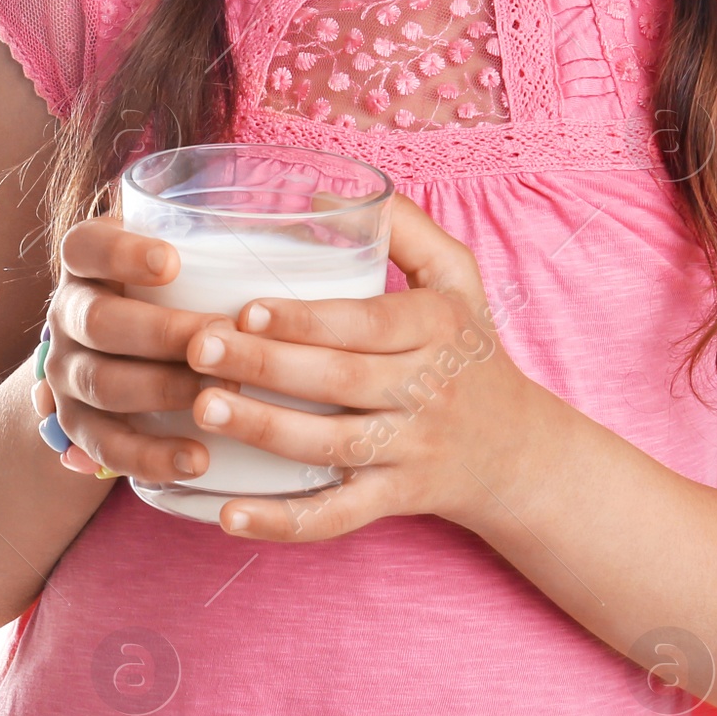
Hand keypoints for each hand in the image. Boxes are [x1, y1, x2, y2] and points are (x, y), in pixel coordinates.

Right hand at [32, 217, 241, 484]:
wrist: (112, 351)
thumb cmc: (172, 285)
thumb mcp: (177, 244)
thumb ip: (221, 228)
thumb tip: (322, 200)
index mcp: (86, 261)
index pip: (86, 247)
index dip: (122, 254)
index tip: (173, 262)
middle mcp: (67, 313)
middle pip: (98, 321)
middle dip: (160, 332)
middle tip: (219, 337)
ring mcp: (66, 372)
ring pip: (102, 383)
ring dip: (162, 390)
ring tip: (221, 395)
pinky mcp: (77, 426)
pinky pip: (107, 446)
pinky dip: (151, 455)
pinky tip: (198, 458)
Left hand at [178, 193, 546, 540]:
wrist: (518, 449)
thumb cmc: (470, 346)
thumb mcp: (457, 276)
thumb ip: (404, 228)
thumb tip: (324, 194)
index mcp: (436, 327)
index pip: (368, 324)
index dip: (306, 319)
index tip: (247, 307)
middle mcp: (426, 389)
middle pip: (339, 380)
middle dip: (265, 366)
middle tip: (198, 348)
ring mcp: (410, 449)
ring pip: (331, 445)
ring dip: (263, 431)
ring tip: (201, 408)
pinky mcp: (396, 499)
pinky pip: (339, 516)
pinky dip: (283, 522)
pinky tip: (228, 515)